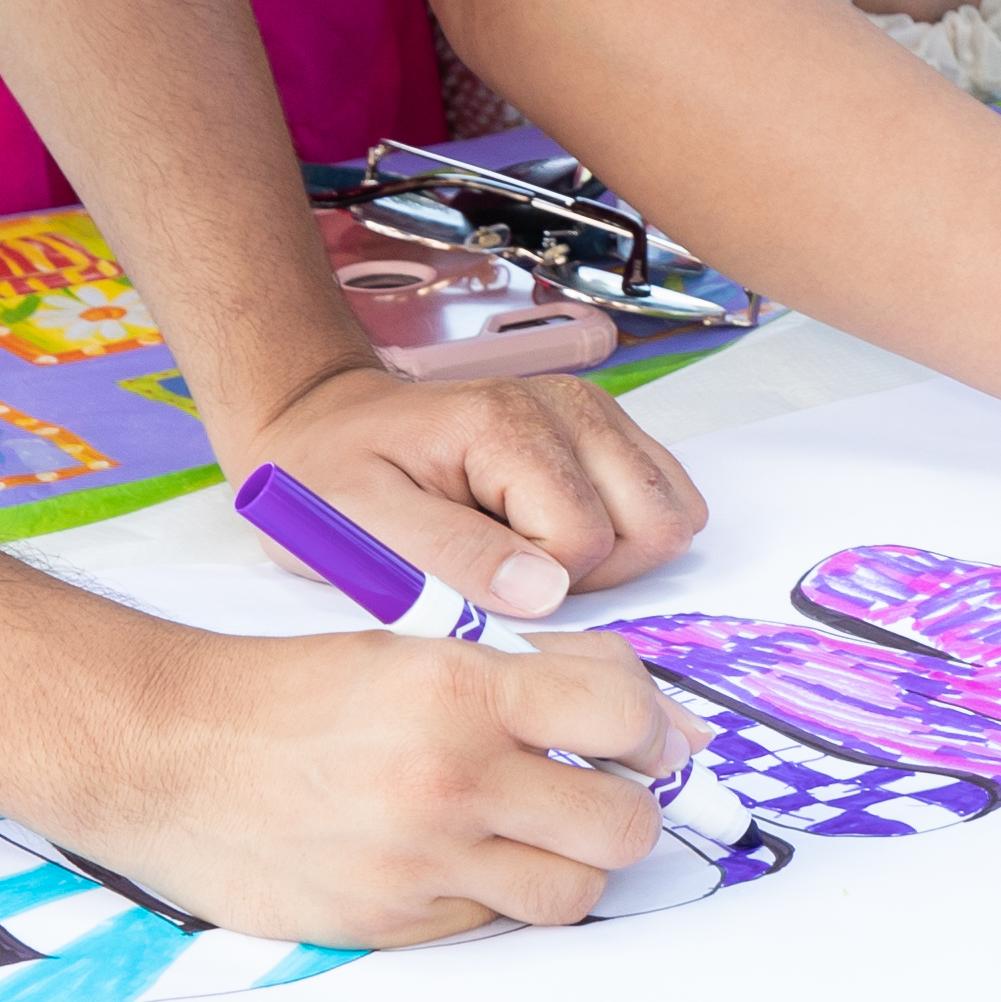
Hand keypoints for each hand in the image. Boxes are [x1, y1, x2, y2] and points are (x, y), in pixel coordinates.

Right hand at [36, 613, 674, 948]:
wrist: (168, 751)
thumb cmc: (293, 687)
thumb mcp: (420, 644)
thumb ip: (538, 674)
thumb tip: (658, 722)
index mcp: (464, 690)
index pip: (624, 714)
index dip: (652, 728)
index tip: (646, 737)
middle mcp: (450, 780)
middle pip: (619, 823)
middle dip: (629, 808)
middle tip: (606, 791)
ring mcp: (419, 864)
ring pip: (569, 893)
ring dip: (573, 864)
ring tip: (541, 831)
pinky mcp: (387, 925)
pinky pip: (490, 924)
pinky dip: (497, 895)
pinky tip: (466, 857)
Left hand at [232, 358, 704, 621]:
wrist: (329, 425)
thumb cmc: (336, 478)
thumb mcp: (362, 528)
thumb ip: (455, 559)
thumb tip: (547, 595)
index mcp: (506, 425)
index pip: (581, 541)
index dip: (534, 586)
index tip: (474, 579)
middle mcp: (567, 406)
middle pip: (650, 525)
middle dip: (591, 573)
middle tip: (513, 569)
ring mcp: (593, 411)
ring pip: (672, 513)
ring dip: (614, 553)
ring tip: (532, 550)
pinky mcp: (603, 426)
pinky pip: (665, 493)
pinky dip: (626, 530)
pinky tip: (557, 530)